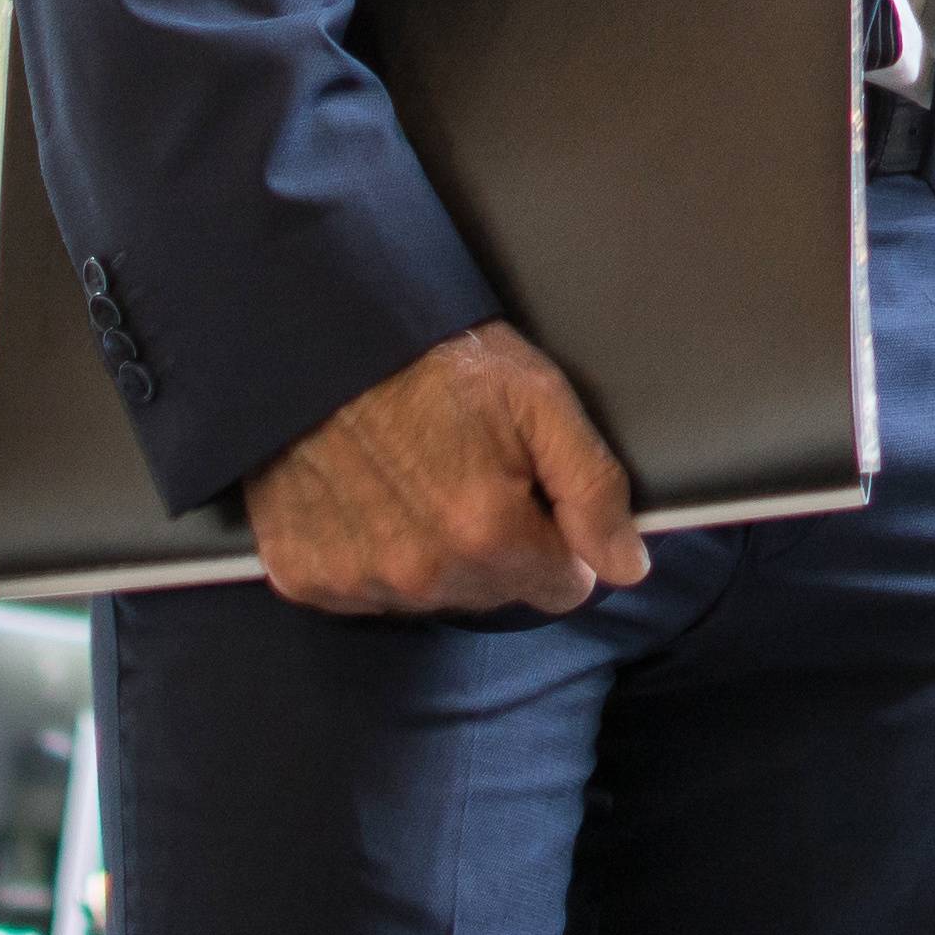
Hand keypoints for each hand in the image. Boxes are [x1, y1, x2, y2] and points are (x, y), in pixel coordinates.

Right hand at [242, 322, 646, 616]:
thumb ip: (594, 487)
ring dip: (436, 556)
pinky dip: (374, 557)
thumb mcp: (538, 397)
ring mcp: (358, 580)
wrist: (319, 337)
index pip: (563, 588)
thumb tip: (629, 567)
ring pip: (434, 597)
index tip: (533, 492)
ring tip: (417, 481)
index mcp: (486, 532)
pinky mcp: (305, 577)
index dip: (559, 540)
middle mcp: (421, 573)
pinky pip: (366, 595)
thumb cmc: (435, 357)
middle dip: (500, 547)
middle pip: (498, 595)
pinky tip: (369, 502)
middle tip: (471, 473)